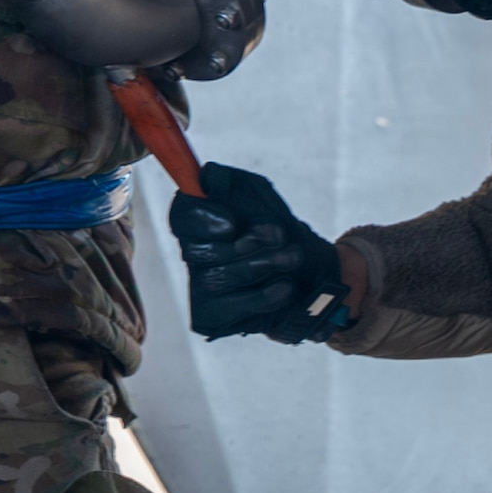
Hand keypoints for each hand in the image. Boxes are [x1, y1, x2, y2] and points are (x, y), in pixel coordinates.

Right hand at [168, 163, 350, 344]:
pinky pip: (232, 307)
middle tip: (279, 237)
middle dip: (247, 244)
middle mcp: (193, 253)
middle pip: (199, 251)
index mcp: (199, 219)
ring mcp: (200, 286)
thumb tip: (205, 176)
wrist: (310, 272)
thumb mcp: (258, 194)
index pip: (181, 216)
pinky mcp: (211, 315)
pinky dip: (264, 295)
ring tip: (293, 258)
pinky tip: (284, 286)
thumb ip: (230, 183)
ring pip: (219, 278)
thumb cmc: (277, 228)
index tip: (235, 223)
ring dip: (263, 265)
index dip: (203, 220)